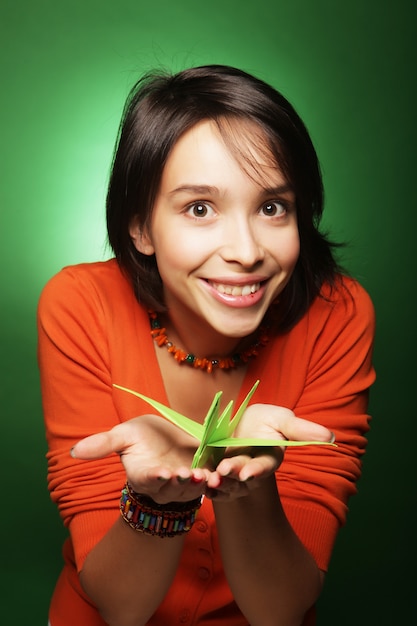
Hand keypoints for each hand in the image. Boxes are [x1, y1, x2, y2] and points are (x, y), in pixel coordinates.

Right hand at [71, 414, 218, 502]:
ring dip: (198, 484)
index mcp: (143, 474)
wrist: (166, 436)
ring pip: (191, 489)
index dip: (155, 477)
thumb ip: (103, 444)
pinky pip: (209, 483)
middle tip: (186, 474)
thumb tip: (73, 451)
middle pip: (172, 488)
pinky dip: (214, 480)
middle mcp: (164, 485)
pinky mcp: (201, 478)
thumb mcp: (123, 436)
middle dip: (179, 482)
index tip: (161, 473)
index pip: (148, 480)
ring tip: (203, 475)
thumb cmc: (141, 437)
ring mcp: (184, 484)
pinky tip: (219, 475)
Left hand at [207, 404, 333, 500]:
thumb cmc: (265, 421)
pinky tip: (200, 484)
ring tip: (209, 478)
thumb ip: (302, 430)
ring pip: (227, 483)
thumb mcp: (282, 420)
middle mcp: (250, 469)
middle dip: (233, 475)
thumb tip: (331, 437)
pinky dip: (206, 486)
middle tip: (223, 471)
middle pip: (242, 477)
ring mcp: (233, 473)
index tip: (248, 474)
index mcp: (268, 458)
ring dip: (218, 483)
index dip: (256, 470)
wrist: (240, 422)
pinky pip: (211, 483)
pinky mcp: (215, 472)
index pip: (264, 467)